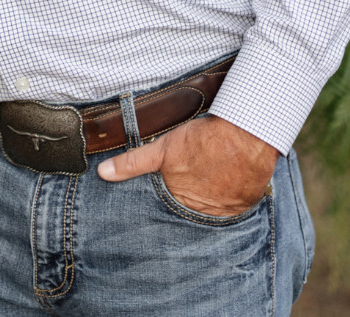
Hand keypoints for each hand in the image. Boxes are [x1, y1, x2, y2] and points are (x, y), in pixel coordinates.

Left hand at [97, 115, 278, 216]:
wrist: (246, 136)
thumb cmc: (202, 141)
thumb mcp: (163, 149)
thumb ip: (133, 163)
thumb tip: (104, 173)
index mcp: (182, 203)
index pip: (168, 212)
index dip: (169, 203)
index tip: (170, 196)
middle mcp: (204, 214)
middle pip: (190, 214)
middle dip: (187, 205)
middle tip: (190, 190)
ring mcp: (227, 211)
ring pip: (212, 212)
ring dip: (209, 202)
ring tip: (207, 187)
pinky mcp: (245, 204)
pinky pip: (234, 207)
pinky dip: (228, 198)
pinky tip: (225, 184)